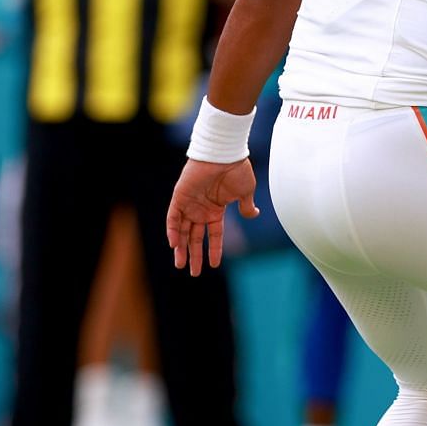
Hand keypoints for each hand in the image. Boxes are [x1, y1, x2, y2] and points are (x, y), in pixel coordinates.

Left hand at [165, 156, 259, 275]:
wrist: (224, 153)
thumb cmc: (236, 170)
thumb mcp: (245, 192)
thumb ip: (246, 206)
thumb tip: (253, 215)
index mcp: (216, 210)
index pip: (214, 235)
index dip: (214, 249)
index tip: (215, 265)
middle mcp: (201, 209)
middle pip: (195, 237)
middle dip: (194, 255)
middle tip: (194, 272)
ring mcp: (190, 204)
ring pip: (182, 231)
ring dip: (181, 248)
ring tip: (181, 264)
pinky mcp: (180, 197)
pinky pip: (173, 217)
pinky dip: (172, 230)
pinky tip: (174, 244)